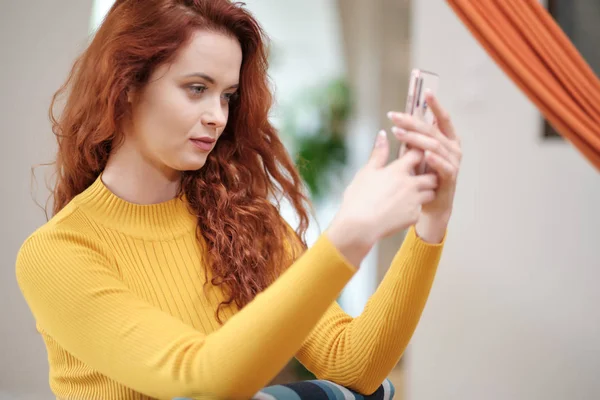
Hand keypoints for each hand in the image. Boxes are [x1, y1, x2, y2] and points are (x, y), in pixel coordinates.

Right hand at [326, 130, 437, 266]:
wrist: (359, 225)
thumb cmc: (359, 198)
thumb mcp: (366, 172)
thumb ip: (378, 153)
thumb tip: (383, 134)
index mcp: (398, 170)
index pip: (419, 154)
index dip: (420, 152)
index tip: (417, 153)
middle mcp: (410, 184)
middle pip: (432, 175)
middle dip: (430, 174)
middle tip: (421, 176)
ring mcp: (414, 201)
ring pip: (431, 193)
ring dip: (426, 192)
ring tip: (413, 194)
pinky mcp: (414, 216)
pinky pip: (420, 210)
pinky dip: (414, 209)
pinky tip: (401, 211)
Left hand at [388, 91, 461, 242]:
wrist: (431, 206)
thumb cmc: (423, 178)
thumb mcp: (416, 156)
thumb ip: (413, 139)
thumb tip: (398, 122)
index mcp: (446, 140)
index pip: (441, 119)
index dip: (435, 105)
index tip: (426, 91)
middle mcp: (452, 148)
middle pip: (432, 130)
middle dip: (412, 121)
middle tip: (393, 116)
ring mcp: (453, 162)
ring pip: (435, 146)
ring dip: (416, 138)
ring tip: (399, 133)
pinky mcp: (450, 178)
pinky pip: (443, 166)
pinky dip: (434, 159)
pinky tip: (424, 154)